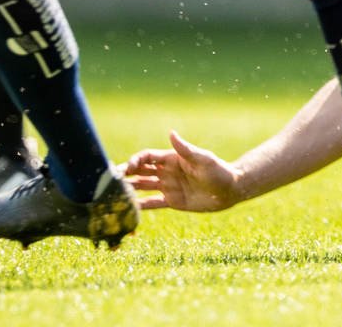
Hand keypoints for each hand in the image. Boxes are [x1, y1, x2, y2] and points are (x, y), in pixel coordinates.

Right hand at [124, 132, 242, 211]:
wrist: (229, 191)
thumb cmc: (218, 171)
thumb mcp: (203, 159)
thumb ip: (185, 149)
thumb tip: (171, 133)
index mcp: (172, 159)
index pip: (148, 157)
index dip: (136, 160)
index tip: (128, 167)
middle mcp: (167, 172)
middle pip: (141, 171)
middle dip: (127, 173)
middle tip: (112, 180)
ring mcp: (168, 187)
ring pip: (144, 187)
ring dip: (130, 189)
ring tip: (115, 194)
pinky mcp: (172, 201)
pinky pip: (153, 203)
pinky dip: (141, 206)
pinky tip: (129, 209)